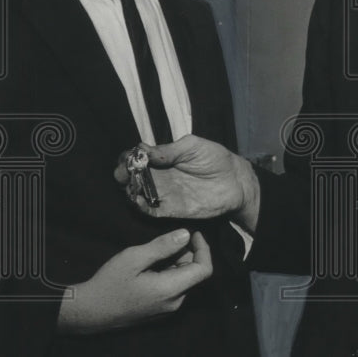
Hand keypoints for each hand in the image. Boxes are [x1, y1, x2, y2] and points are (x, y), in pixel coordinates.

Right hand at [57, 229, 211, 334]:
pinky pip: (173, 288)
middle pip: (194, 273)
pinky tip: (151, 266)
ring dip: (177, 262)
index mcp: (171, 290)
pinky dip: (169, 272)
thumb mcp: (134, 258)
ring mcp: (167, 309)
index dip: (204, 248)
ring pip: (183, 280)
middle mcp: (174, 302)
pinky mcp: (159, 310)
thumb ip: (162, 246)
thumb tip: (186, 234)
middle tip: (167, 241)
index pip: (204, 269)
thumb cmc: (109, 284)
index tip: (193, 233)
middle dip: (187, 253)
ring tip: (155, 252)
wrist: (88, 312)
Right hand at [114, 136, 259, 229]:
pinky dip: (141, 207)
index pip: (136, 158)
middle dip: (123, 175)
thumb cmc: (215, 159)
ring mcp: (163, 193)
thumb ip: (168, 149)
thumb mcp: (192, 146)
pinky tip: (139, 200)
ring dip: (129, 191)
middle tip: (124, 174)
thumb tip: (142, 150)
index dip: (128, 158)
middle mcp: (158, 176)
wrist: (234, 181)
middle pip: (131, 176)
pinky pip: (150, 210)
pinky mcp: (170, 209)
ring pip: (136, 193)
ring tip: (132, 187)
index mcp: (161, 158)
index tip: (128, 159)